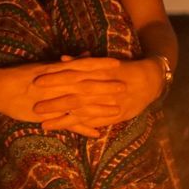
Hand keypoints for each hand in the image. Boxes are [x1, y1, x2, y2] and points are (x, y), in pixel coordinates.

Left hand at [31, 56, 161, 133]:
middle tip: (35, 106)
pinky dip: (81, 126)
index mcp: (102, 72)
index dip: (55, 78)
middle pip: (76, 95)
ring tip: (43, 124)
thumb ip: (84, 62)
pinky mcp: (117, 114)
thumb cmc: (126, 69)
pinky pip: (96, 122)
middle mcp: (105, 88)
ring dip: (63, 119)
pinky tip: (66, 130)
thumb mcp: (106, 63)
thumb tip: (62, 58)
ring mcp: (111, 103)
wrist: (153, 80)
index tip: (37, 81)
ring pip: (84, 112)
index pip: (75, 74)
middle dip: (54, 102)